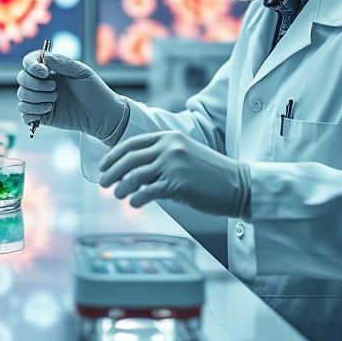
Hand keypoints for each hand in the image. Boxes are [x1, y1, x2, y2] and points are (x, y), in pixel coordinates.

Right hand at [16, 52, 127, 141]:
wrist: (101, 115)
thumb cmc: (94, 90)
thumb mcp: (82, 72)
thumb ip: (63, 63)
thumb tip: (45, 56)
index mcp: (51, 69)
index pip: (29, 62)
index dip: (31, 66)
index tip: (44, 72)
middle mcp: (42, 83)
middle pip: (22, 79)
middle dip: (36, 85)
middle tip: (55, 89)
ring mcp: (40, 99)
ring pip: (22, 96)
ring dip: (36, 99)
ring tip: (54, 101)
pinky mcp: (40, 115)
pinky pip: (24, 112)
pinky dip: (32, 112)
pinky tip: (48, 110)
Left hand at [98, 130, 250, 216]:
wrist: (239, 184)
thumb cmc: (210, 173)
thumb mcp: (184, 154)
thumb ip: (161, 156)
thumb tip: (134, 170)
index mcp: (168, 137)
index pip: (132, 143)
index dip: (113, 155)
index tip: (103, 165)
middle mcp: (169, 147)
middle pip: (129, 159)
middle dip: (111, 172)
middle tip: (102, 183)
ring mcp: (173, 165)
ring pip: (134, 176)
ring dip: (121, 187)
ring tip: (117, 195)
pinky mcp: (177, 184)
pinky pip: (147, 192)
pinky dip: (136, 199)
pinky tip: (133, 204)